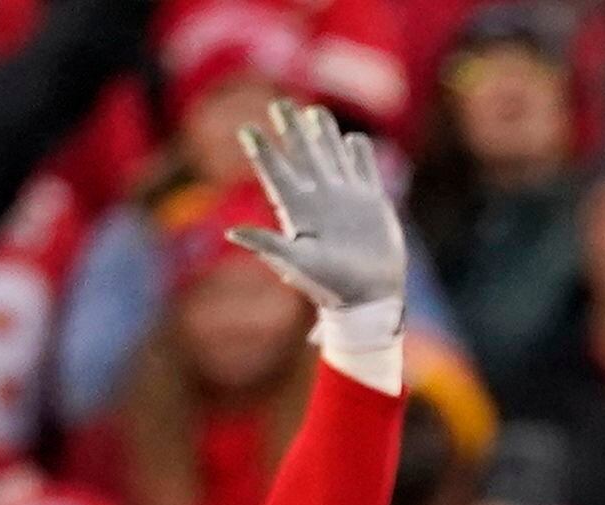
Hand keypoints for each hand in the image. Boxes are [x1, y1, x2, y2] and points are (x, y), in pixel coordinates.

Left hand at [231, 99, 404, 316]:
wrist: (371, 299)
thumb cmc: (331, 287)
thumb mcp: (297, 265)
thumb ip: (269, 245)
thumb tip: (233, 233)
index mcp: (298, 211)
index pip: (276, 173)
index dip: (263, 152)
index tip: (247, 130)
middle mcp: (320, 200)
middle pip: (302, 156)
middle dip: (291, 130)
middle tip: (279, 104)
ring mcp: (346, 199)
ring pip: (332, 156)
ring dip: (323, 134)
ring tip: (315, 111)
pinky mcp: (372, 203)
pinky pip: (364, 170)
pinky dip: (359, 154)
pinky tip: (353, 139)